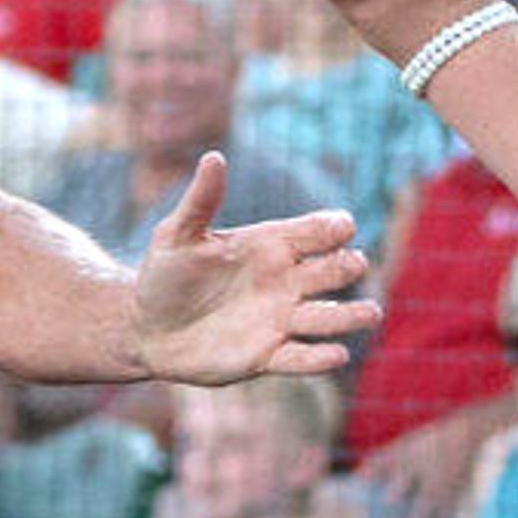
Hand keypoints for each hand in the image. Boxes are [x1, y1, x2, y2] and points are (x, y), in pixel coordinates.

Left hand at [126, 154, 376, 385]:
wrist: (146, 327)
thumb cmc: (164, 274)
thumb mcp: (177, 235)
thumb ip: (201, 200)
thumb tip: (214, 157)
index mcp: (270, 246)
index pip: (315, 232)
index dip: (332, 228)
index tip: (341, 227)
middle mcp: (283, 281)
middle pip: (332, 271)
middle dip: (346, 266)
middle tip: (353, 264)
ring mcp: (279, 320)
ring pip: (327, 317)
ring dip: (350, 315)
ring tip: (371, 313)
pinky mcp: (266, 356)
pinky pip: (300, 359)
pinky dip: (318, 359)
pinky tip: (336, 354)